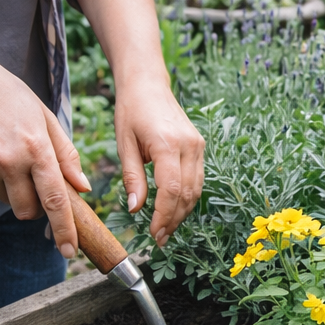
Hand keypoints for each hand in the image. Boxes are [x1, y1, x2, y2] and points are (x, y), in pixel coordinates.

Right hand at [0, 0, 90, 258]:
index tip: (70, 250)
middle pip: (29, 211)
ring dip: (15, 192)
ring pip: (8, 202)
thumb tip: (82, 189)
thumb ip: (66, 156)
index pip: (55, 199)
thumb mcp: (46, 118)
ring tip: (10, 157)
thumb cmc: (11, 98)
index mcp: (36, 148)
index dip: (65, 228)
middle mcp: (10, 161)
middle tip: (36, 184)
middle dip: (37, 208)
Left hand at [115, 77, 204, 245]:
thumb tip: (136, 209)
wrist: (148, 84)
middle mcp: (189, 145)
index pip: (171, 189)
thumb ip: (133, 178)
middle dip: (174, 219)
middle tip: (160, 239)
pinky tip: (174, 209)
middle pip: (187, 193)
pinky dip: (187, 197)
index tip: (154, 233)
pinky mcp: (199, 146)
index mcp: (168, 144)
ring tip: (167, 229)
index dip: (164, 216)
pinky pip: (197, 178)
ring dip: (182, 212)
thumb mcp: (124, 144)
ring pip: (196, 189)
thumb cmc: (131, 111)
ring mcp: (198, 145)